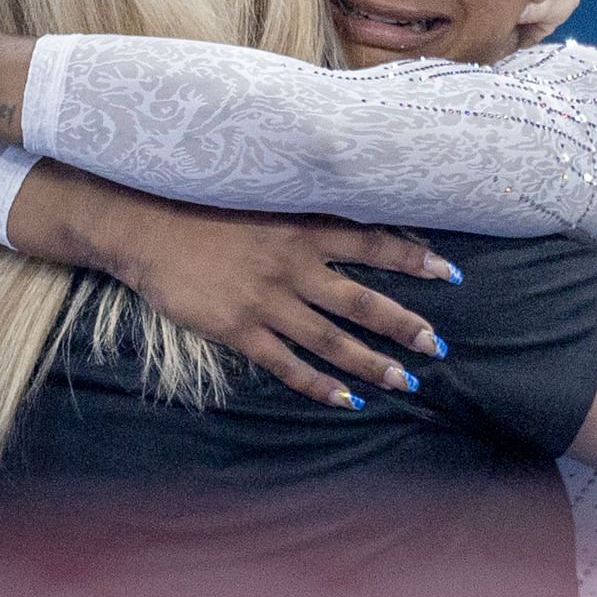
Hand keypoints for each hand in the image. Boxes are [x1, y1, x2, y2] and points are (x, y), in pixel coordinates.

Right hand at [105, 195, 461, 409]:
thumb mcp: (262, 196)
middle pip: (363, 302)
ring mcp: (267, 302)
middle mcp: (294, 267)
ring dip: (372, 363)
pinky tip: (345, 400)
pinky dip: (319, 385)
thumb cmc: (203, 204)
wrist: (144, 226)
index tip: (451, 272)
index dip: (414, 259)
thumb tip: (347, 217)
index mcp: (302, 229)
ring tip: (406, 381)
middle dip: (405, 325)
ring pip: (332, 340)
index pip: (373, 244)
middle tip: (439, 345)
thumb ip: (304, 212)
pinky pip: (287, 364)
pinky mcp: (238, 330)